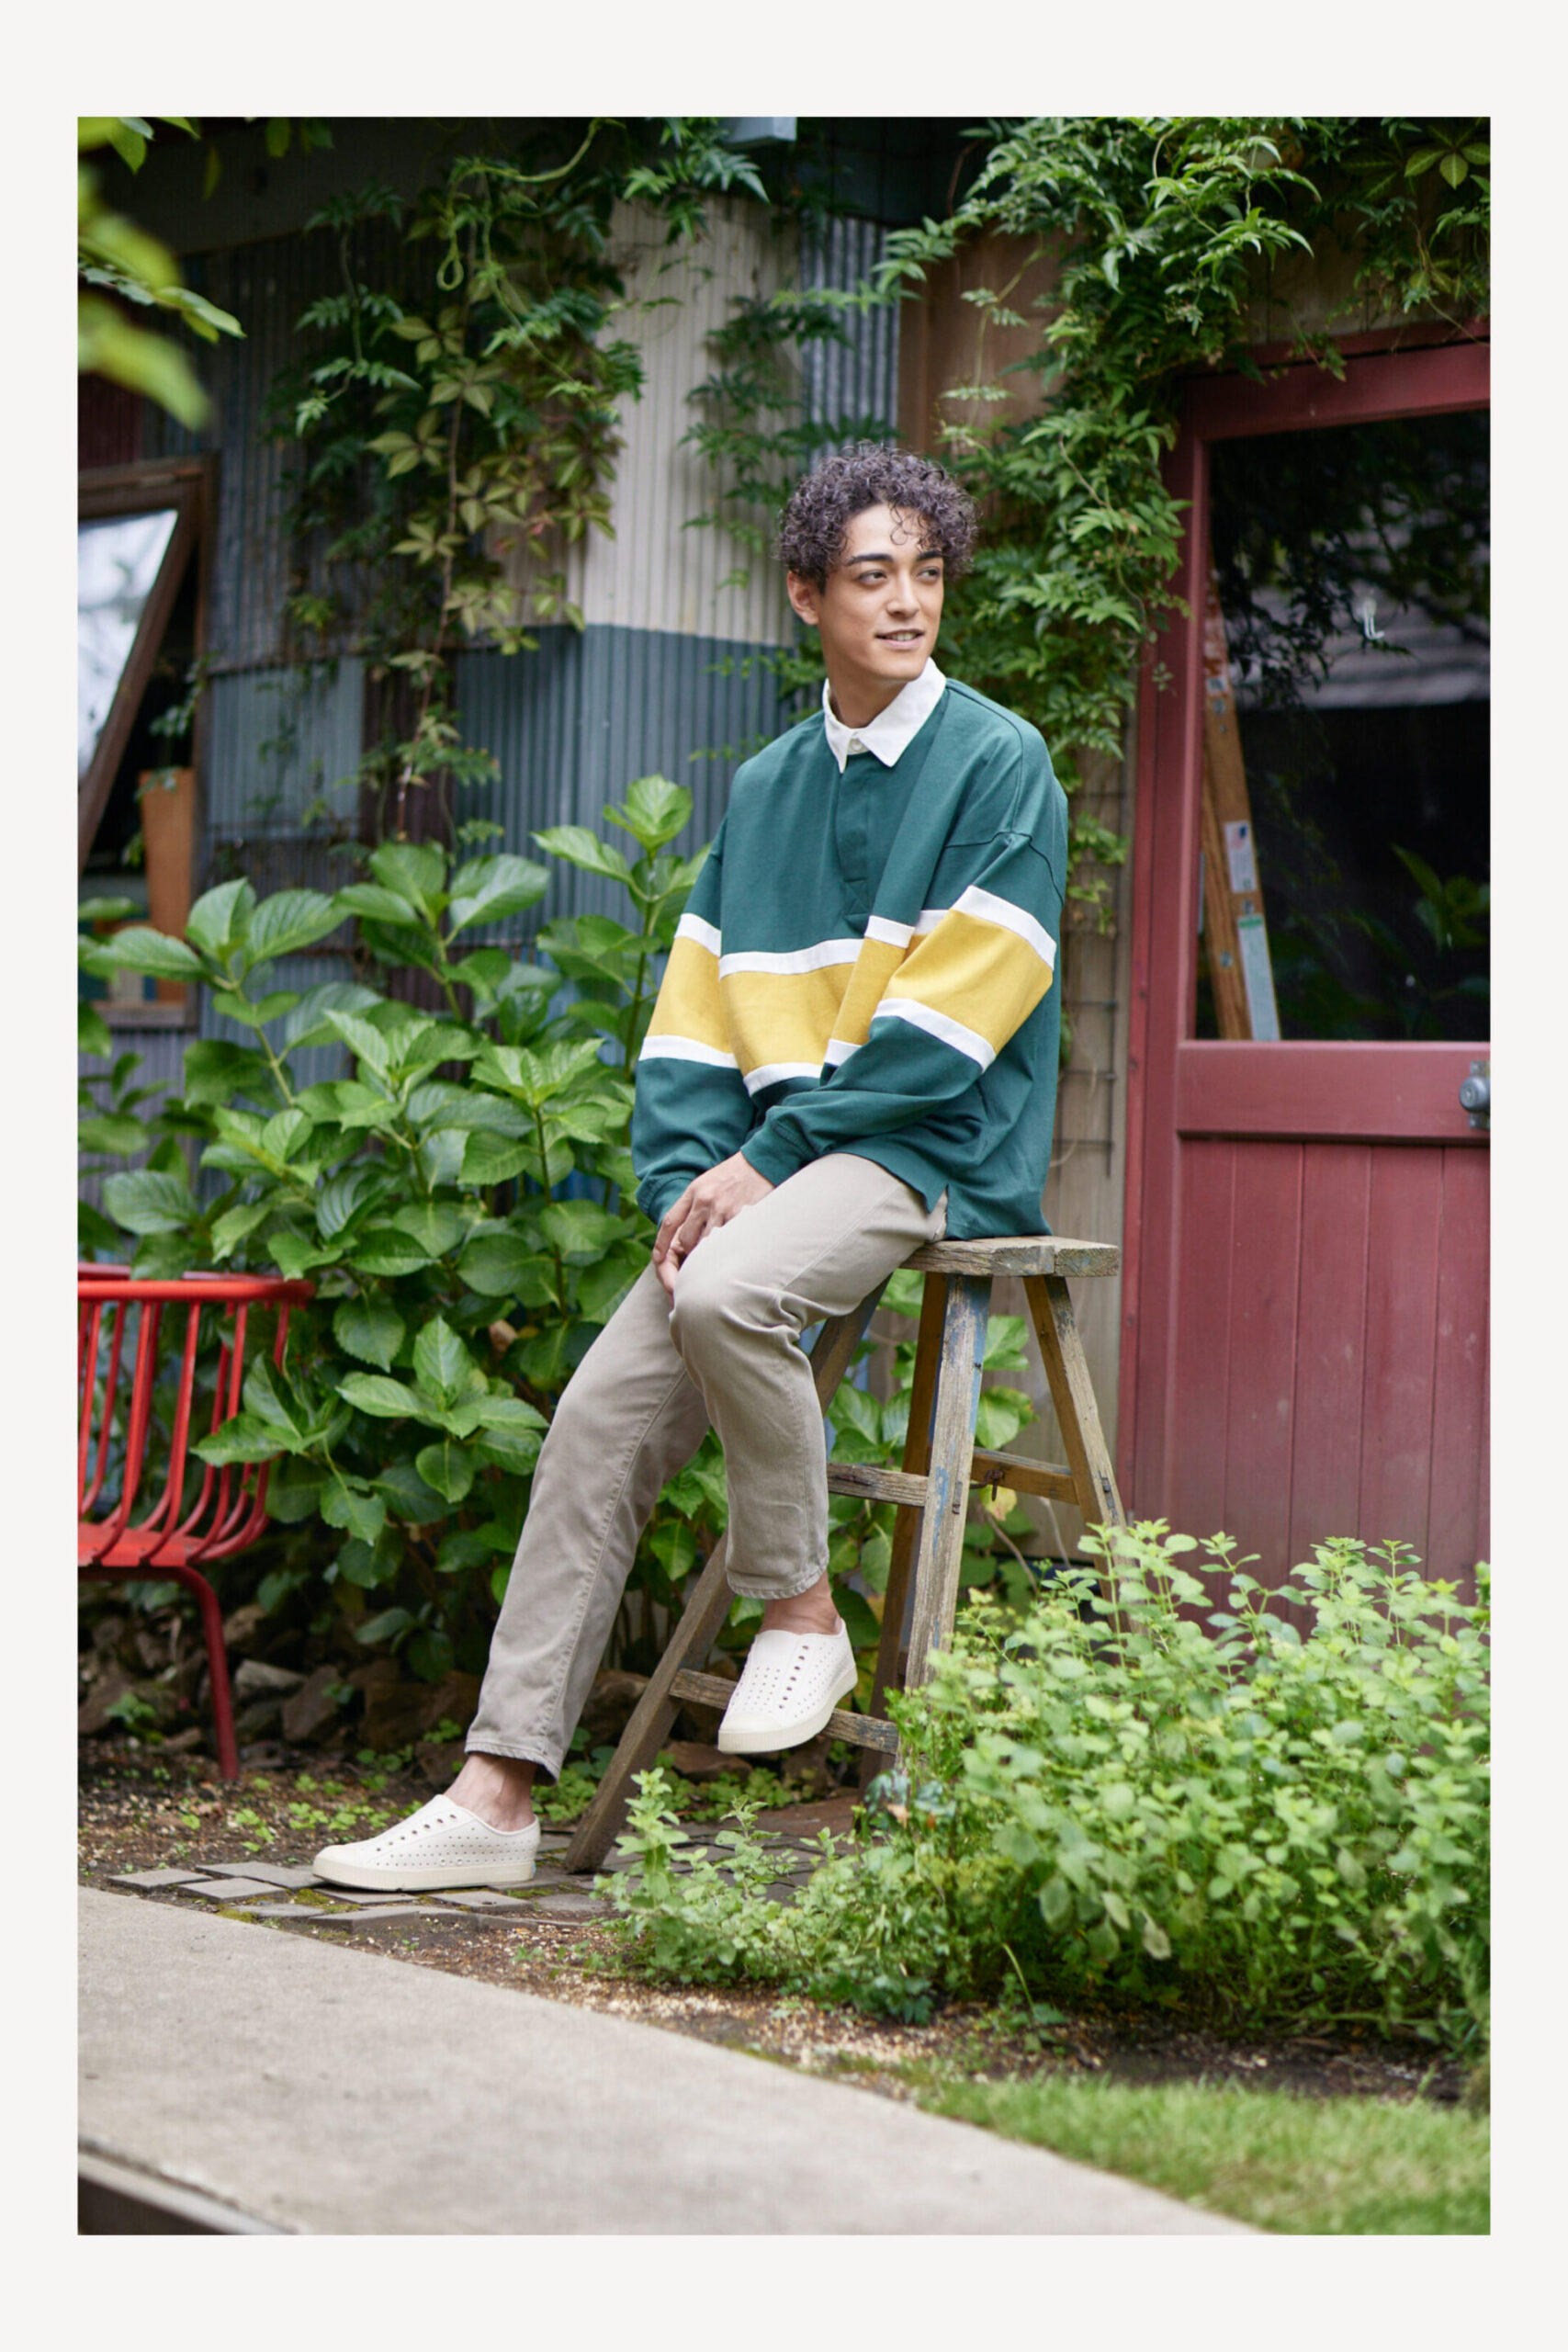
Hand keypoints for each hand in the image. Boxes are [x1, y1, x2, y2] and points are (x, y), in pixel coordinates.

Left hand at [653, 1151, 774, 1297]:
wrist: (764, 1161)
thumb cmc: (737, 1177)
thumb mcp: (709, 1184)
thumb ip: (695, 1207)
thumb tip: (682, 1242)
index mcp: (693, 1191)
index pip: (669, 1223)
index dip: (661, 1248)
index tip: (659, 1264)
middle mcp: (703, 1200)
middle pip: (684, 1242)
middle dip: (687, 1260)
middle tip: (693, 1272)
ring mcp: (721, 1209)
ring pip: (704, 1248)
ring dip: (706, 1260)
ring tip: (713, 1267)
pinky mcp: (739, 1216)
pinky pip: (725, 1245)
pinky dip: (724, 1254)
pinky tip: (729, 1257)